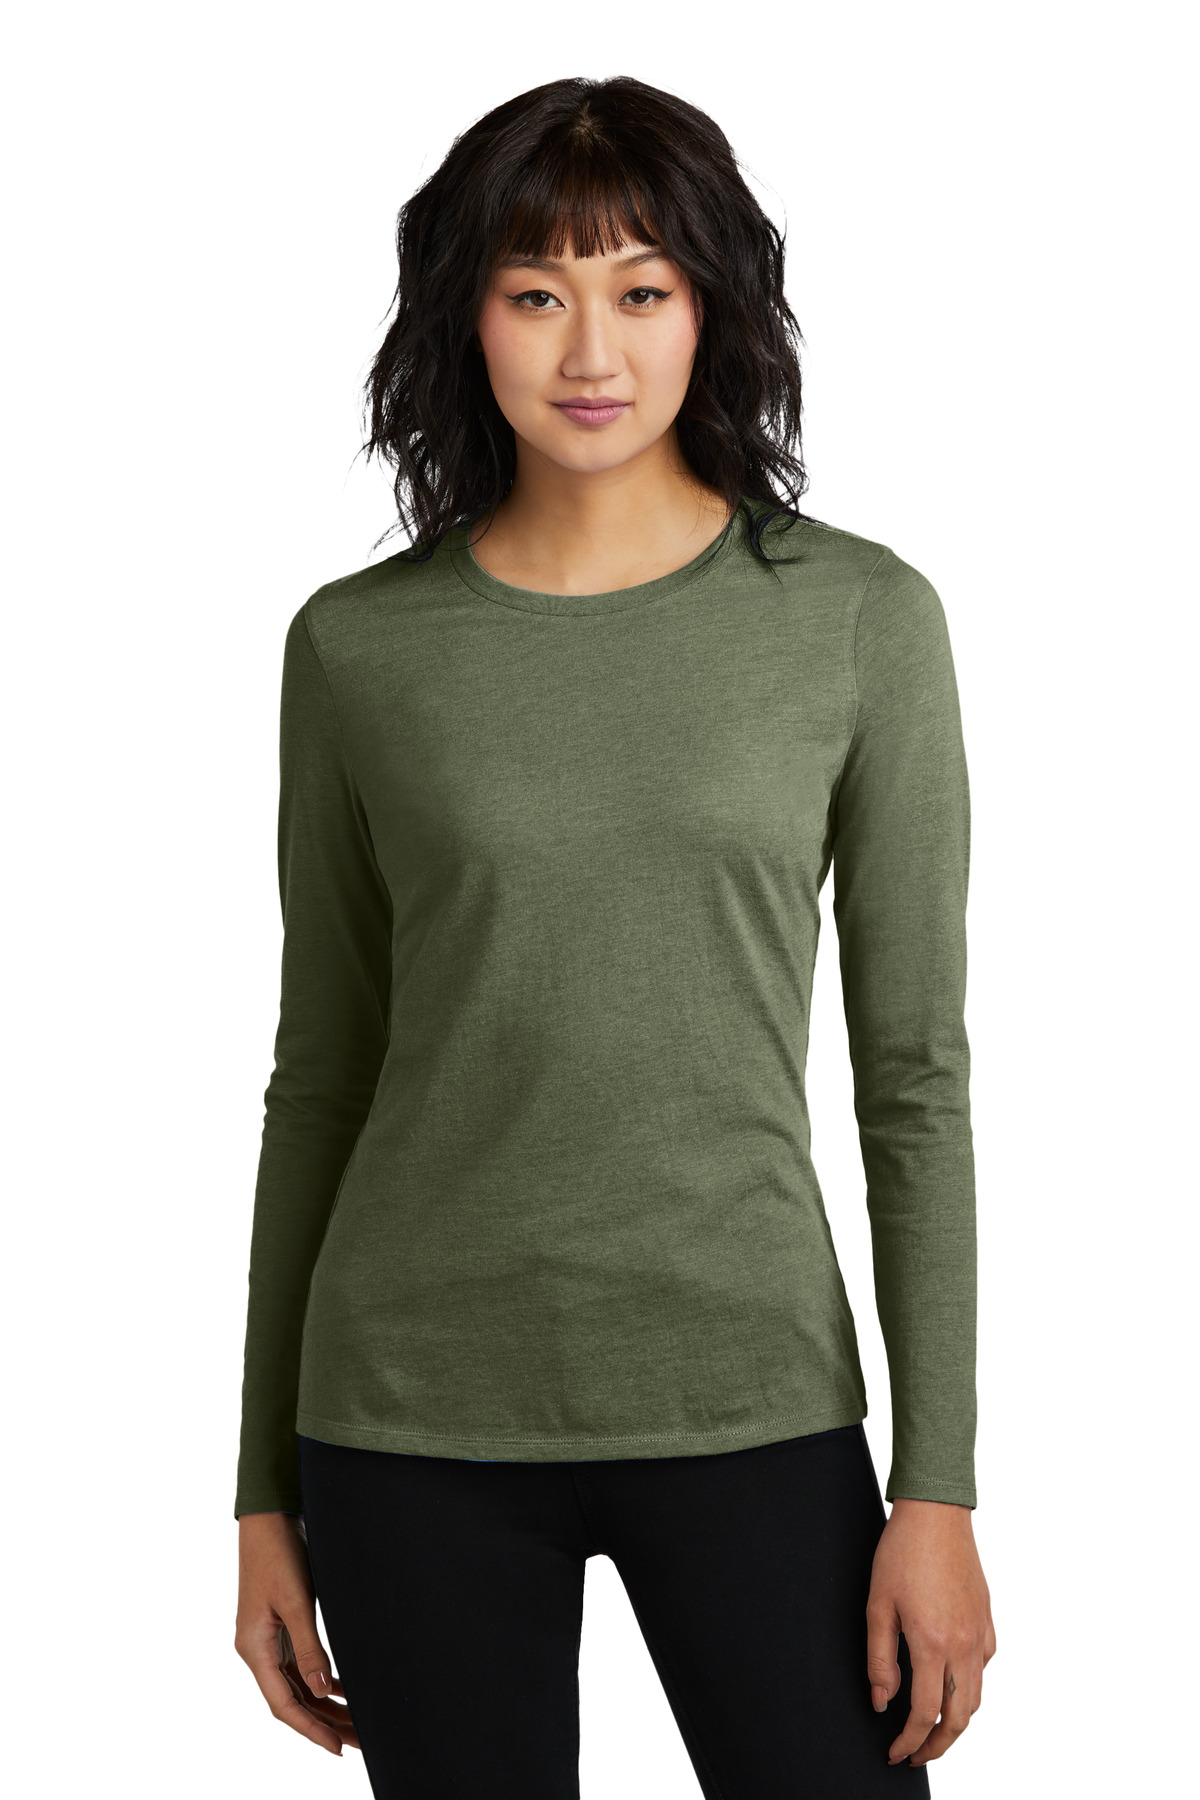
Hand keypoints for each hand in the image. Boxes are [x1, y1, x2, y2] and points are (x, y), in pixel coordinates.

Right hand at [235, 1511, 358, 1755]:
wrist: (269, 1519)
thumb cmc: (279, 1554)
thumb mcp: (297, 1601)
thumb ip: (310, 1647)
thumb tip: (322, 1691)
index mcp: (254, 1649)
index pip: (283, 1704)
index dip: (310, 1729)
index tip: (337, 1748)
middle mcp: (258, 1650)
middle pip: (292, 1700)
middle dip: (323, 1722)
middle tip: (358, 1741)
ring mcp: (267, 1640)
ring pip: (297, 1685)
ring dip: (324, 1704)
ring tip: (356, 1723)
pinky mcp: (279, 1627)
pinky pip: (299, 1665)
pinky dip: (320, 1680)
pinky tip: (343, 1689)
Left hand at [866, 1496, 995, 1767]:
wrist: (936, 1514)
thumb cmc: (902, 1552)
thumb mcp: (877, 1605)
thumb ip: (880, 1659)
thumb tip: (882, 1701)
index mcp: (933, 1643)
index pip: (925, 1714)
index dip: (910, 1742)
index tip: (896, 1753)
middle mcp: (964, 1645)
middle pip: (959, 1718)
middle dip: (938, 1746)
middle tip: (917, 1755)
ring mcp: (980, 1633)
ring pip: (976, 1698)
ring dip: (957, 1722)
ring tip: (933, 1730)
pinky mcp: (987, 1620)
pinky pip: (984, 1668)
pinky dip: (970, 1688)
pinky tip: (951, 1683)